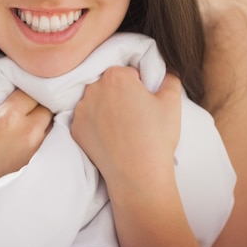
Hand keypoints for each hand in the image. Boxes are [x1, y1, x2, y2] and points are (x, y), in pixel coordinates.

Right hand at [0, 74, 52, 208]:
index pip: (29, 90)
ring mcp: (39, 146)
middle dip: (36, 102)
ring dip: (43, 117)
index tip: (15, 95)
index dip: (23, 89)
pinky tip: (33, 134)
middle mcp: (28, 131)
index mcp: (8, 117)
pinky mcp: (44, 159)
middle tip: (24, 107)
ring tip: (29, 120)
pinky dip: (47, 131)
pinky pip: (54, 136)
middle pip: (45, 103)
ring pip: (52, 119)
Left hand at [71, 67, 208, 246]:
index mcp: (116, 76)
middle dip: (120, 94)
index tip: (144, 101)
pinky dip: (96, 125)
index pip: (128, 71)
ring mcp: (81, 109)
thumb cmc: (156, 137)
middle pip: (108, 84)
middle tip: (135, 115)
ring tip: (123, 128)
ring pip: (96, 101)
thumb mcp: (172, 102)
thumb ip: (169, 78)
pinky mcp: (75, 129)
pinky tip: (110, 137)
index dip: (139, 85)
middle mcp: (93, 88)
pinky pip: (86, 120)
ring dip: (106, 108)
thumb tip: (166, 71)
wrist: (137, 175)